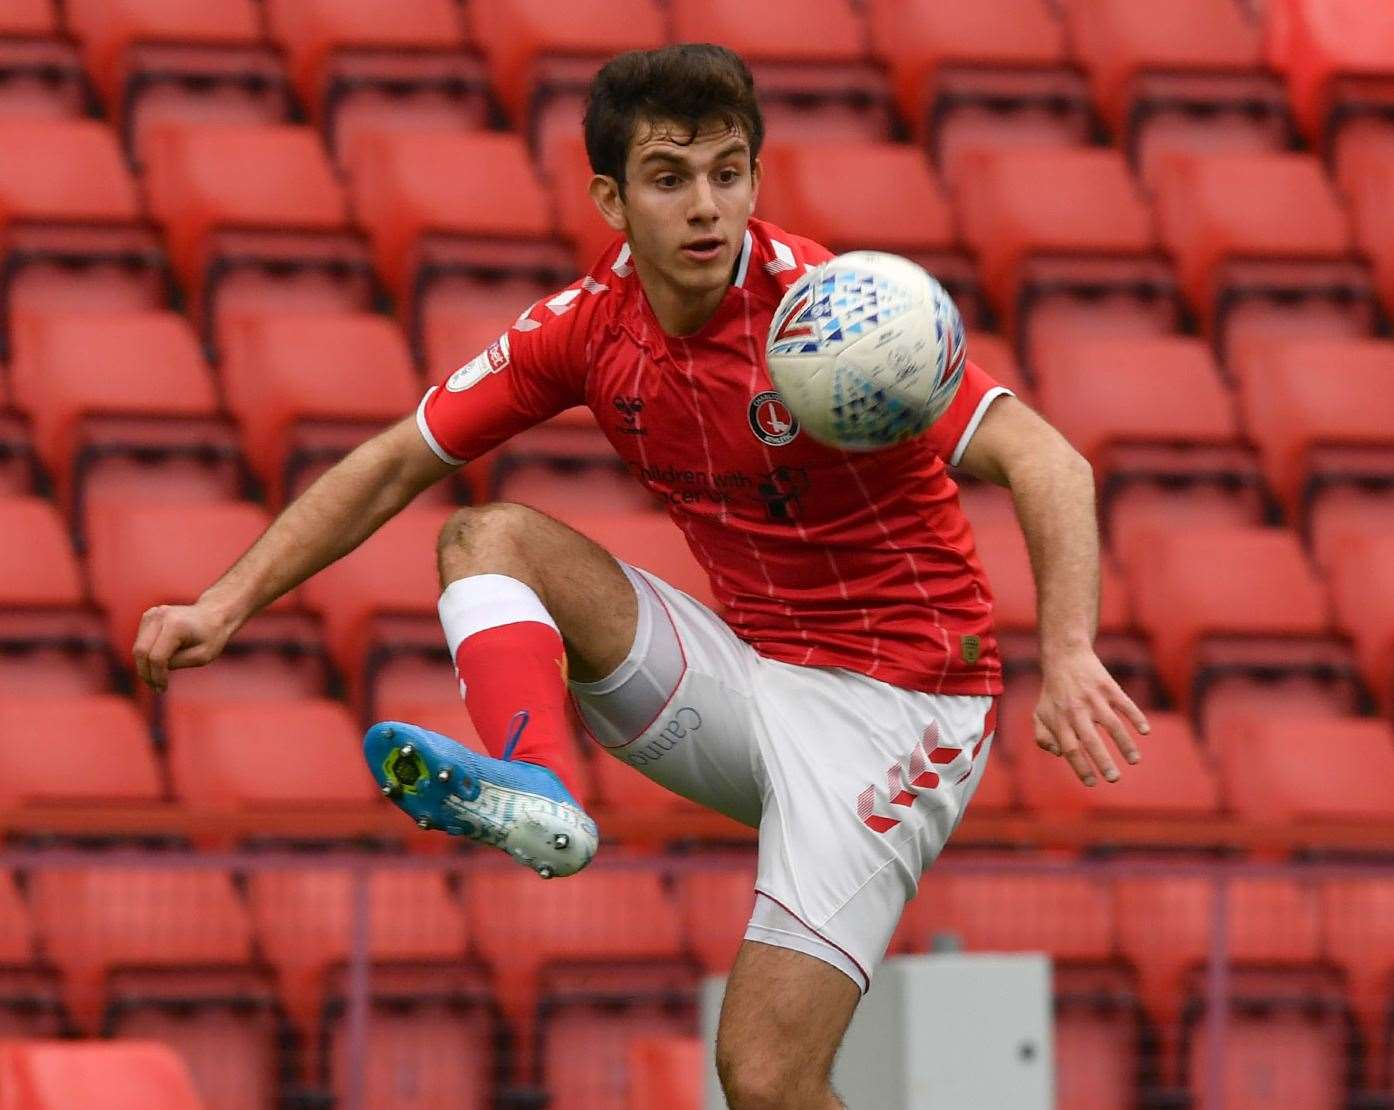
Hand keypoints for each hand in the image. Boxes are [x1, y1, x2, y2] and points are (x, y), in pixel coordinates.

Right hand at [132, 602, 234, 692]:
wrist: (213, 614)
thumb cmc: (211, 637)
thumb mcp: (201, 656)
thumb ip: (176, 663)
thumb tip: (153, 669)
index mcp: (176, 626)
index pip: (157, 657)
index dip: (157, 676)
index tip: (162, 689)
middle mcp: (160, 617)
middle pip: (141, 652)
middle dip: (146, 673)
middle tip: (155, 688)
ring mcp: (152, 614)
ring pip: (138, 648)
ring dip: (144, 666)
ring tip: (158, 679)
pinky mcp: (148, 616)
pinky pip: (141, 642)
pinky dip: (147, 655)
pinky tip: (161, 661)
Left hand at [1033, 646, 1148, 785]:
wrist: (1065, 657)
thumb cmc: (1053, 692)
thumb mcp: (1039, 714)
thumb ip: (1043, 737)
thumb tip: (1060, 754)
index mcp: (1060, 720)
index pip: (1070, 749)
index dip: (1081, 767)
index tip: (1092, 783)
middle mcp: (1077, 710)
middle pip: (1090, 741)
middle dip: (1103, 762)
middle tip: (1114, 779)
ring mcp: (1094, 698)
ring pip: (1112, 724)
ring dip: (1125, 744)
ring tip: (1134, 760)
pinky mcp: (1109, 687)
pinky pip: (1125, 704)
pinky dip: (1136, 717)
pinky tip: (1145, 731)